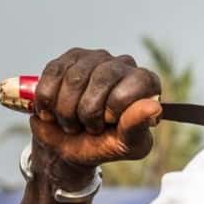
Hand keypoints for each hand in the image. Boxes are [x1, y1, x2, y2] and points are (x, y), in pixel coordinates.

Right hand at [29, 48, 161, 168]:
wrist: (71, 145)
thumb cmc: (106, 145)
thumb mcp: (128, 145)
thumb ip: (139, 127)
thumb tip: (154, 107)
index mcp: (146, 84)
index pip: (140, 81)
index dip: (120, 105)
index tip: (111, 122)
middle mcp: (122, 65)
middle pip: (104, 77)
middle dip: (91, 111)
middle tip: (91, 128)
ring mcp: (94, 58)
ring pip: (75, 77)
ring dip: (68, 111)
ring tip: (74, 123)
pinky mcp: (66, 59)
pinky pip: (53, 74)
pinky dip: (49, 101)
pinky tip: (54, 113)